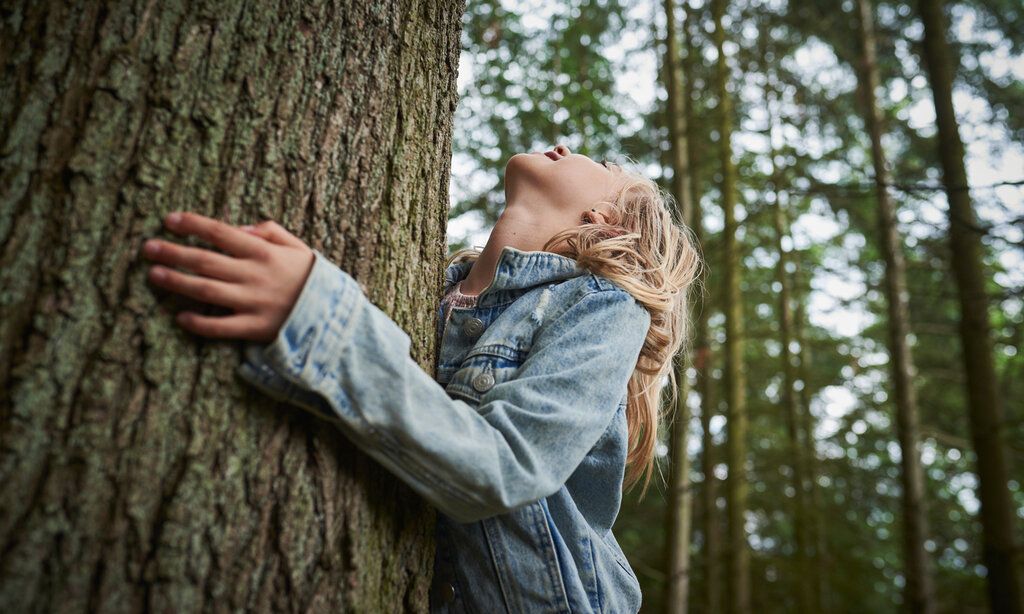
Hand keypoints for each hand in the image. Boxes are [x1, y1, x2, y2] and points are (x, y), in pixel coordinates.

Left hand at [141, 211, 314, 342]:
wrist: (333, 315)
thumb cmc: (310, 277)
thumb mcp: (296, 246)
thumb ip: (268, 232)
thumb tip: (239, 227)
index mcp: (263, 252)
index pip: (220, 232)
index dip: (193, 224)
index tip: (169, 219)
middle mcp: (254, 275)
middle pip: (205, 261)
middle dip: (173, 252)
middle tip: (148, 248)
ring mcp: (252, 303)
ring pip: (206, 291)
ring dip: (177, 282)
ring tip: (154, 276)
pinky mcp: (253, 328)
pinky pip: (220, 327)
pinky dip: (198, 323)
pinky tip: (180, 316)